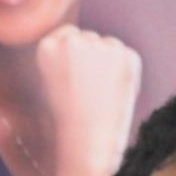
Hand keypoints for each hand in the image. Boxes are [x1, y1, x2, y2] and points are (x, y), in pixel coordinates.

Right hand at [34, 25, 142, 175]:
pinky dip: (126, 72)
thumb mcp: (48, 85)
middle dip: (92, 56)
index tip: (76, 72)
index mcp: (48, 46)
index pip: (66, 34)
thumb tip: (79, 48)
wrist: (87, 141)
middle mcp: (74, 40)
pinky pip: (127, 57)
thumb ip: (61, 60)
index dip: (73, 53)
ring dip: (109, 63)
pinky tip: (116, 94)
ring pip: (109, 45)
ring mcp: (102, 45)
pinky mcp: (127, 55)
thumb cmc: (64, 122)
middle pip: (89, 37)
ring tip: (102, 95)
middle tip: (90, 89)